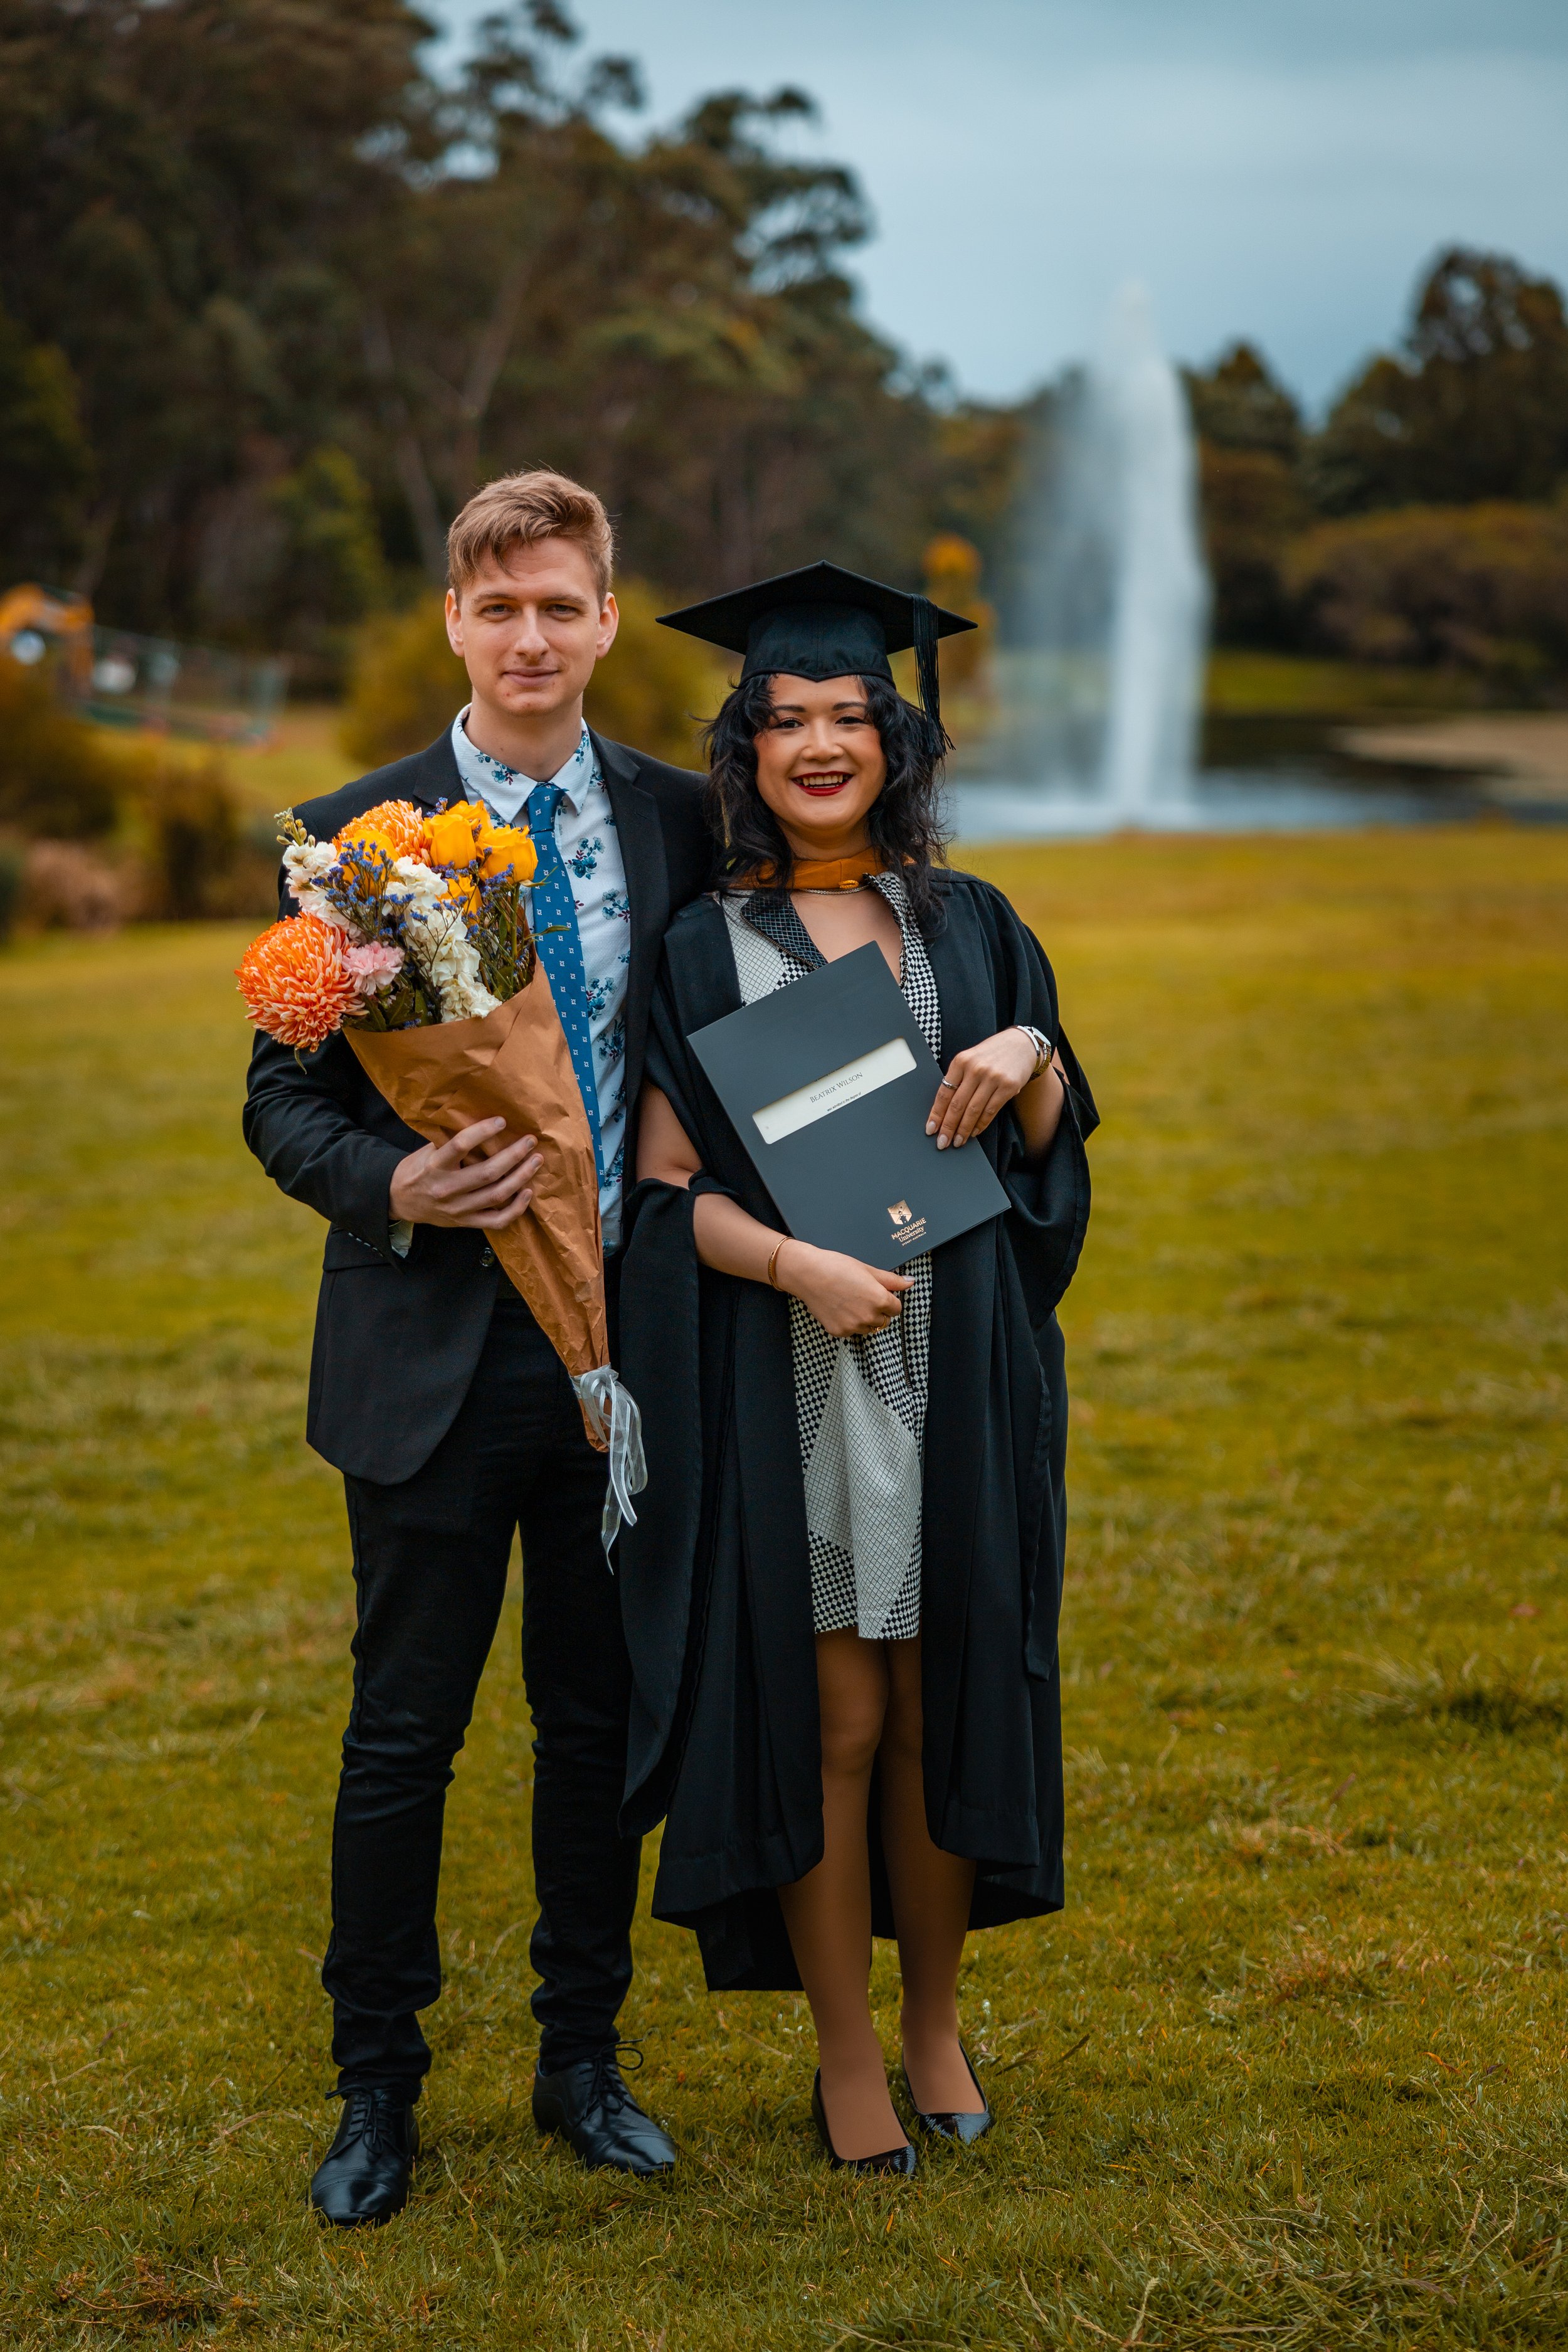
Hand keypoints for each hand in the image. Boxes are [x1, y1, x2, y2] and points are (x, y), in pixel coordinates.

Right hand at [389, 1116, 541, 1230]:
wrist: (400, 1200)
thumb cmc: (419, 1169)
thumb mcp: (428, 1151)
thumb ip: (451, 1141)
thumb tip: (483, 1122)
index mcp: (435, 1166)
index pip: (460, 1145)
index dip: (483, 1132)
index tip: (501, 1121)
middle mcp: (447, 1188)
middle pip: (488, 1172)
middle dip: (514, 1155)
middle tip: (530, 1141)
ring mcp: (458, 1209)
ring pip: (497, 1195)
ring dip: (521, 1177)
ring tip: (536, 1160)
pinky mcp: (466, 1222)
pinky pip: (497, 1220)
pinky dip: (516, 1208)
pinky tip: (528, 1192)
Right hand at [778, 1240, 913, 1337]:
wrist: (807, 1274)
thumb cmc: (837, 1267)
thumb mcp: (868, 1270)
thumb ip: (891, 1280)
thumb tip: (910, 1283)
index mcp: (880, 1300)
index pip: (897, 1309)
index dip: (888, 1299)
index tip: (877, 1292)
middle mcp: (869, 1316)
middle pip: (884, 1320)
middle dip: (878, 1310)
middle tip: (862, 1296)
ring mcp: (853, 1326)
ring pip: (868, 1327)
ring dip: (864, 1318)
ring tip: (849, 1301)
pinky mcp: (839, 1332)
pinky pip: (851, 1331)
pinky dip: (848, 1323)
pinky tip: (838, 1308)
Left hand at [927, 1028, 1040, 1148]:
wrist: (1021, 1044)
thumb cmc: (992, 1053)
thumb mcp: (970, 1058)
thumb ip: (958, 1078)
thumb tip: (944, 1109)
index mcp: (961, 1061)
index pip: (944, 1093)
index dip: (936, 1114)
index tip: (931, 1129)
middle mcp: (976, 1069)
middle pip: (957, 1105)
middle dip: (948, 1127)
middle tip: (942, 1142)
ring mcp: (993, 1078)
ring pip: (973, 1111)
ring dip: (964, 1130)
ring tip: (957, 1141)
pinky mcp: (1008, 1087)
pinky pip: (990, 1111)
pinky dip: (981, 1124)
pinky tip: (974, 1132)